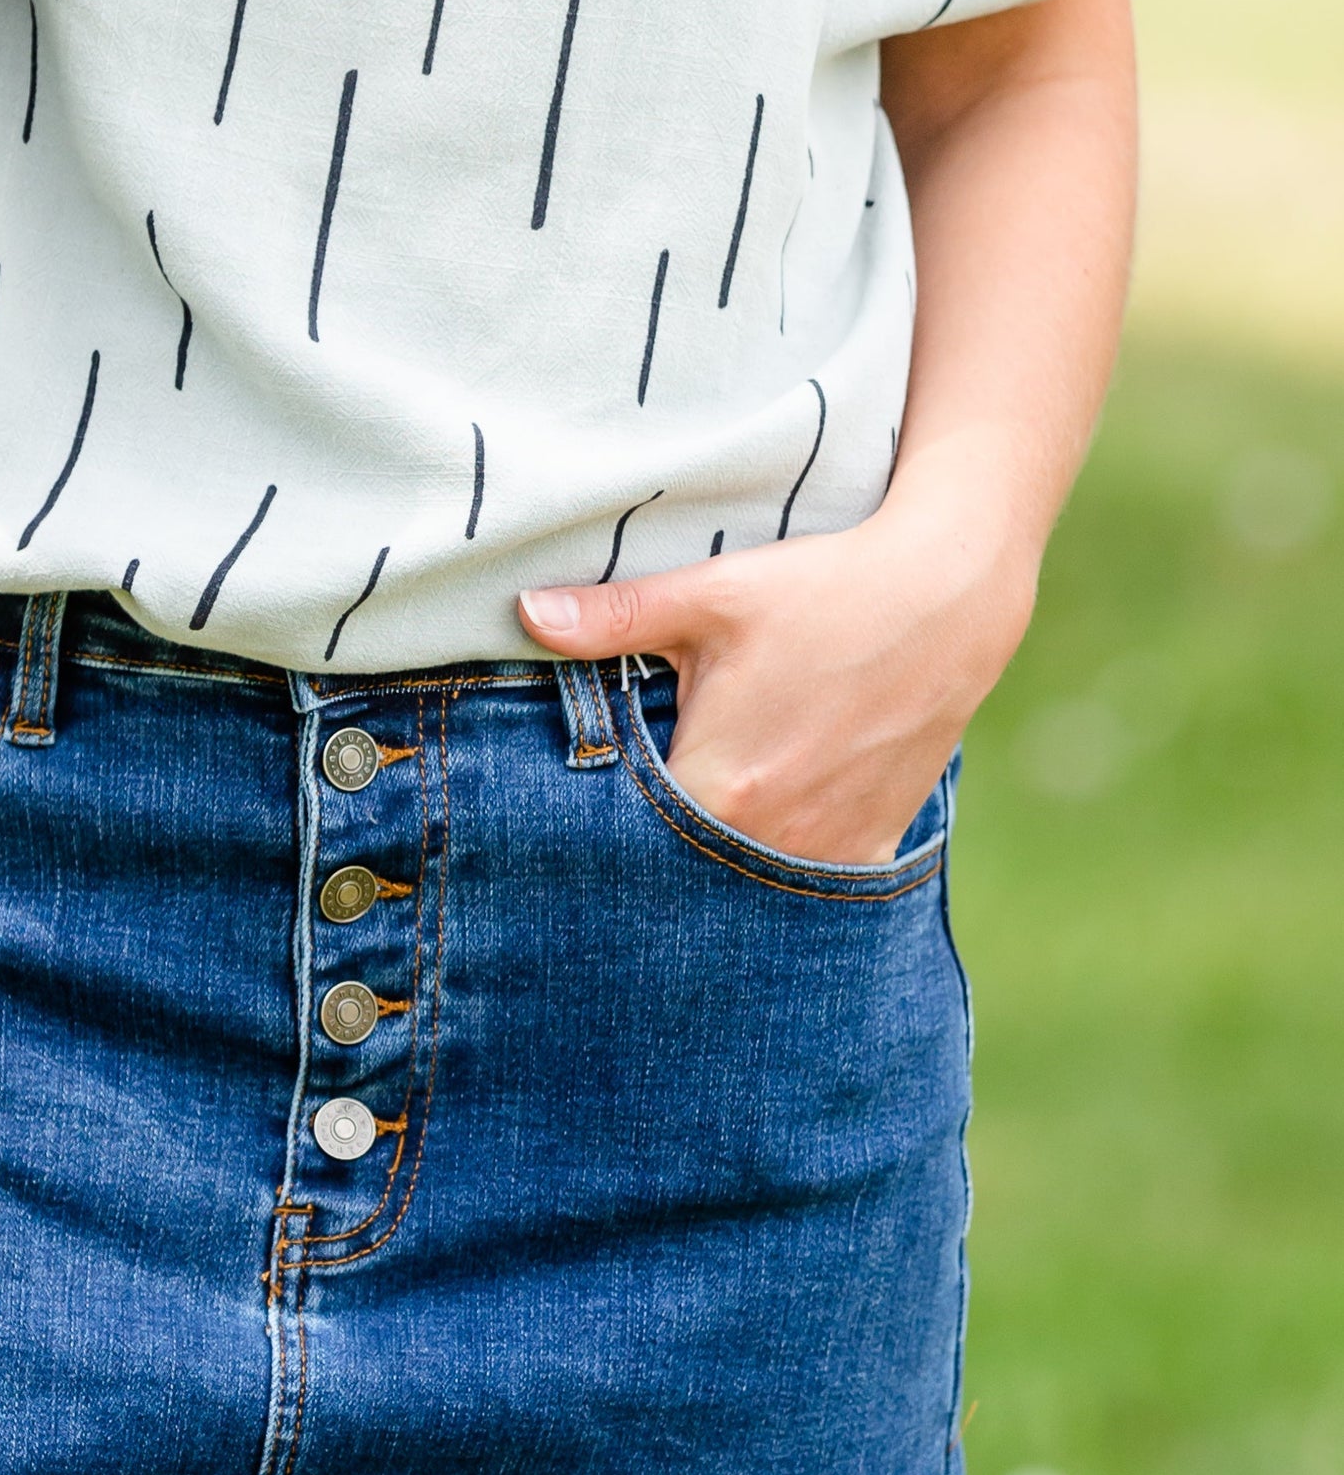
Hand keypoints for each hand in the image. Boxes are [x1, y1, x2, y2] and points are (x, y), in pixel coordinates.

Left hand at [519, 482, 1037, 866]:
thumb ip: (613, 618)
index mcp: (717, 788)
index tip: (589, 820)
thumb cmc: (825, 589)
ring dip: (720, 867)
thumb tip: (524, 612)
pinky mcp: (868, 849)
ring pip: (746, 884)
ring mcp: (826, 854)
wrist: (950, 596)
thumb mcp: (712, 594)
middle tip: (643, 828)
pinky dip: (781, 870)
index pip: (628, 842)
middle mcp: (770, 840)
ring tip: (704, 835)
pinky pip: (808, 885)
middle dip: (659, 857)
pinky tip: (765, 841)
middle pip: (685, 872)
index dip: (604, 832)